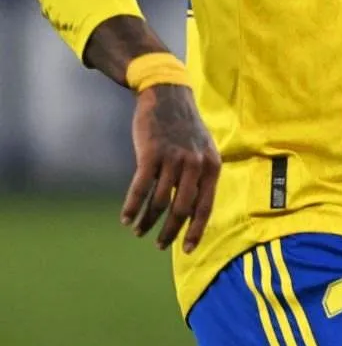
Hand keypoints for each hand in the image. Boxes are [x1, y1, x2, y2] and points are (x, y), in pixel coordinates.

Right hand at [121, 84, 220, 253]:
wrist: (169, 95)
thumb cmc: (185, 127)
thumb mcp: (202, 150)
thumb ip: (200, 177)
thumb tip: (191, 213)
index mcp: (211, 165)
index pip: (205, 207)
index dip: (195, 231)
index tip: (187, 250)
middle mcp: (195, 163)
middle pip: (181, 210)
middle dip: (169, 232)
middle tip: (160, 243)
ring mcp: (173, 158)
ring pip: (159, 202)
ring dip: (147, 221)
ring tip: (139, 229)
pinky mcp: (151, 153)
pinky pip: (140, 189)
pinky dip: (132, 207)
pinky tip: (127, 217)